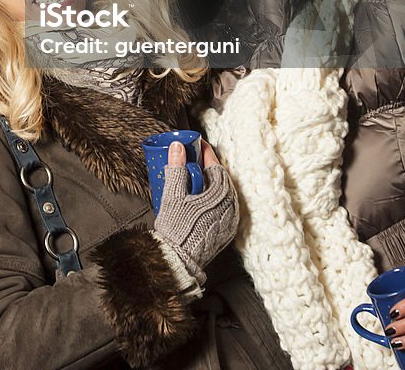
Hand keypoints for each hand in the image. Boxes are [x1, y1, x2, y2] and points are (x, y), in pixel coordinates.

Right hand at [153, 139, 238, 281]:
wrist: (179, 261)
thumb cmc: (177, 228)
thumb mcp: (173, 194)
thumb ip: (176, 167)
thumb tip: (178, 147)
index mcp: (221, 194)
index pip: (214, 164)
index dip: (204, 151)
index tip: (195, 143)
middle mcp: (231, 206)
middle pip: (220, 178)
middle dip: (206, 166)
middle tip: (192, 158)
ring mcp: (231, 219)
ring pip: (222, 192)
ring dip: (210, 181)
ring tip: (193, 176)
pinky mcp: (227, 230)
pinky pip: (223, 205)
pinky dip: (213, 197)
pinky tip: (200, 196)